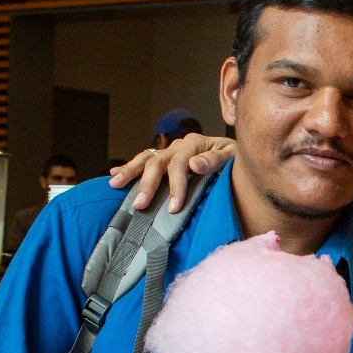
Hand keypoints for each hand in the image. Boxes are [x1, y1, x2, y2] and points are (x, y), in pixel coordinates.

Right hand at [109, 135, 236, 212]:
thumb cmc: (237, 159)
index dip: (175, 187)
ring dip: (130, 172)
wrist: (240, 154)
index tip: (173, 208)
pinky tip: (113, 175)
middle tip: (140, 205)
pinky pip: (144, 160)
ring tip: (116, 185)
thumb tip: (194, 164)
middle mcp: (179, 146)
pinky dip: (128, 167)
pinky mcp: (166, 159)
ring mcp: (170, 151)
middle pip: (158, 162)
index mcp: (195, 144)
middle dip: (147, 185)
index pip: (180, 165)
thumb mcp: (233, 157)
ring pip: (146, 159)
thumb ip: (215, 161)